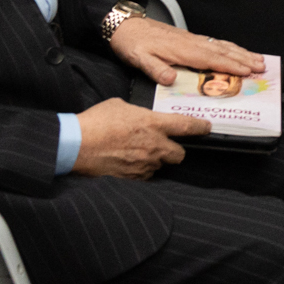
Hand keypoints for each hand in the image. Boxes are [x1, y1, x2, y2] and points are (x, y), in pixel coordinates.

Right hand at [71, 97, 209, 176]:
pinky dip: (140, 170)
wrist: (75, 145)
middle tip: (164, 145)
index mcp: (153, 124)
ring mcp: (144, 164)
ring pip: (160, 165)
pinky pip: (144, 175)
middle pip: (180, 154)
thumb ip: (137, 113)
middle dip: (175, 150)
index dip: (200, 127)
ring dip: (154, 161)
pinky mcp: (132, 178)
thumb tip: (139, 117)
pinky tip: (126, 163)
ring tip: (136, 153)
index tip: (207, 128)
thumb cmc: (95, 122)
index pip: (186, 126)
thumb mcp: (120, 105)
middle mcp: (153, 146)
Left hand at [108, 13, 261, 86]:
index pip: (211, 59)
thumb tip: (171, 79)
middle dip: (244, 59)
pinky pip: (215, 43)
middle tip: (262, 66)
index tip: (247, 71)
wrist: (126, 25)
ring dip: (241, 52)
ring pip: (222, 46)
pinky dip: (230, 47)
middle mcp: (191, 43)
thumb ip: (155, 69)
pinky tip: (236, 51)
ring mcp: (192, 39)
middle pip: (223, 51)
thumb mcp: (139, 59)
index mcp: (182, 50)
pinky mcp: (189, 38)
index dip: (230, 66)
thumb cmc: (133, 43)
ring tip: (257, 59)